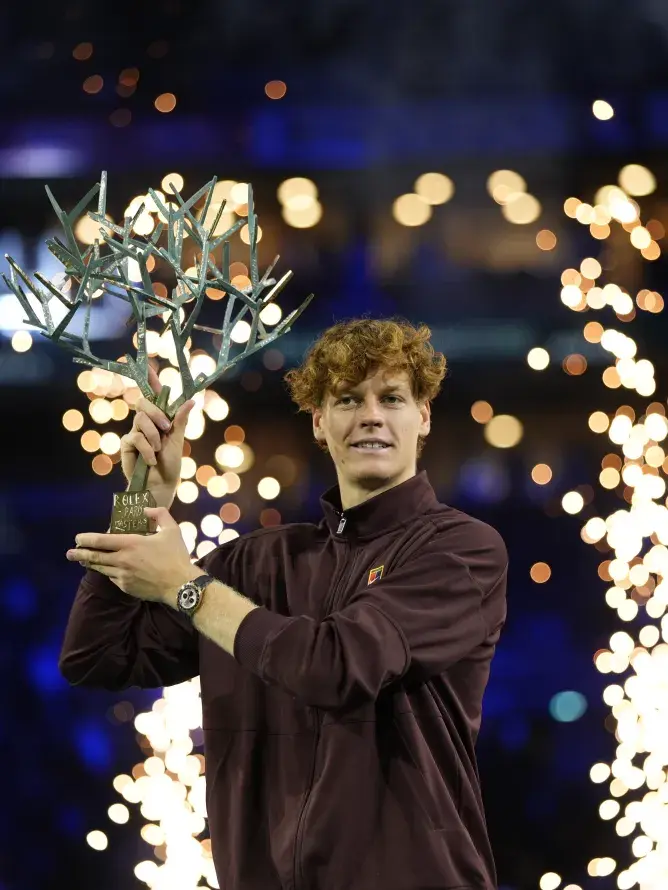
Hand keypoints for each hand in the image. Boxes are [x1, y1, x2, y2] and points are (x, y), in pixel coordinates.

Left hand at [66, 506, 198, 604]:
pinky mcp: (126, 587)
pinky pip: (112, 578)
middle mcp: (122, 560)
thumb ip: (159, 514)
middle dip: (79, 553)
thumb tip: (146, 510)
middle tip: (69, 552)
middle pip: (94, 556)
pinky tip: (107, 571)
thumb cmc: (176, 556)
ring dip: (90, 564)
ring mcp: (122, 575)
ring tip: (82, 561)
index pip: (100, 540)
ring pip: (101, 569)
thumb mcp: (172, 530)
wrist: (180, 585)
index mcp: (131, 544)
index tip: (77, 538)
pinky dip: (108, 573)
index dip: (86, 539)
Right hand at [121, 365, 194, 503]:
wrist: (160, 484)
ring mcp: (135, 432)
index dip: (150, 380)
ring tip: (157, 451)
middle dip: (156, 414)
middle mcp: (146, 422)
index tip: (148, 366)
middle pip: (144, 404)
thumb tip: (191, 401)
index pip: (154, 396)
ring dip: (153, 436)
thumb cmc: (170, 464)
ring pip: (141, 420)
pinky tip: (150, 460)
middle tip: (166, 429)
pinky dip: (146, 449)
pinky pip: (135, 437)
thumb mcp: (177, 440)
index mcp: (161, 419)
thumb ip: (180, 420)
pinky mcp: (127, 444)